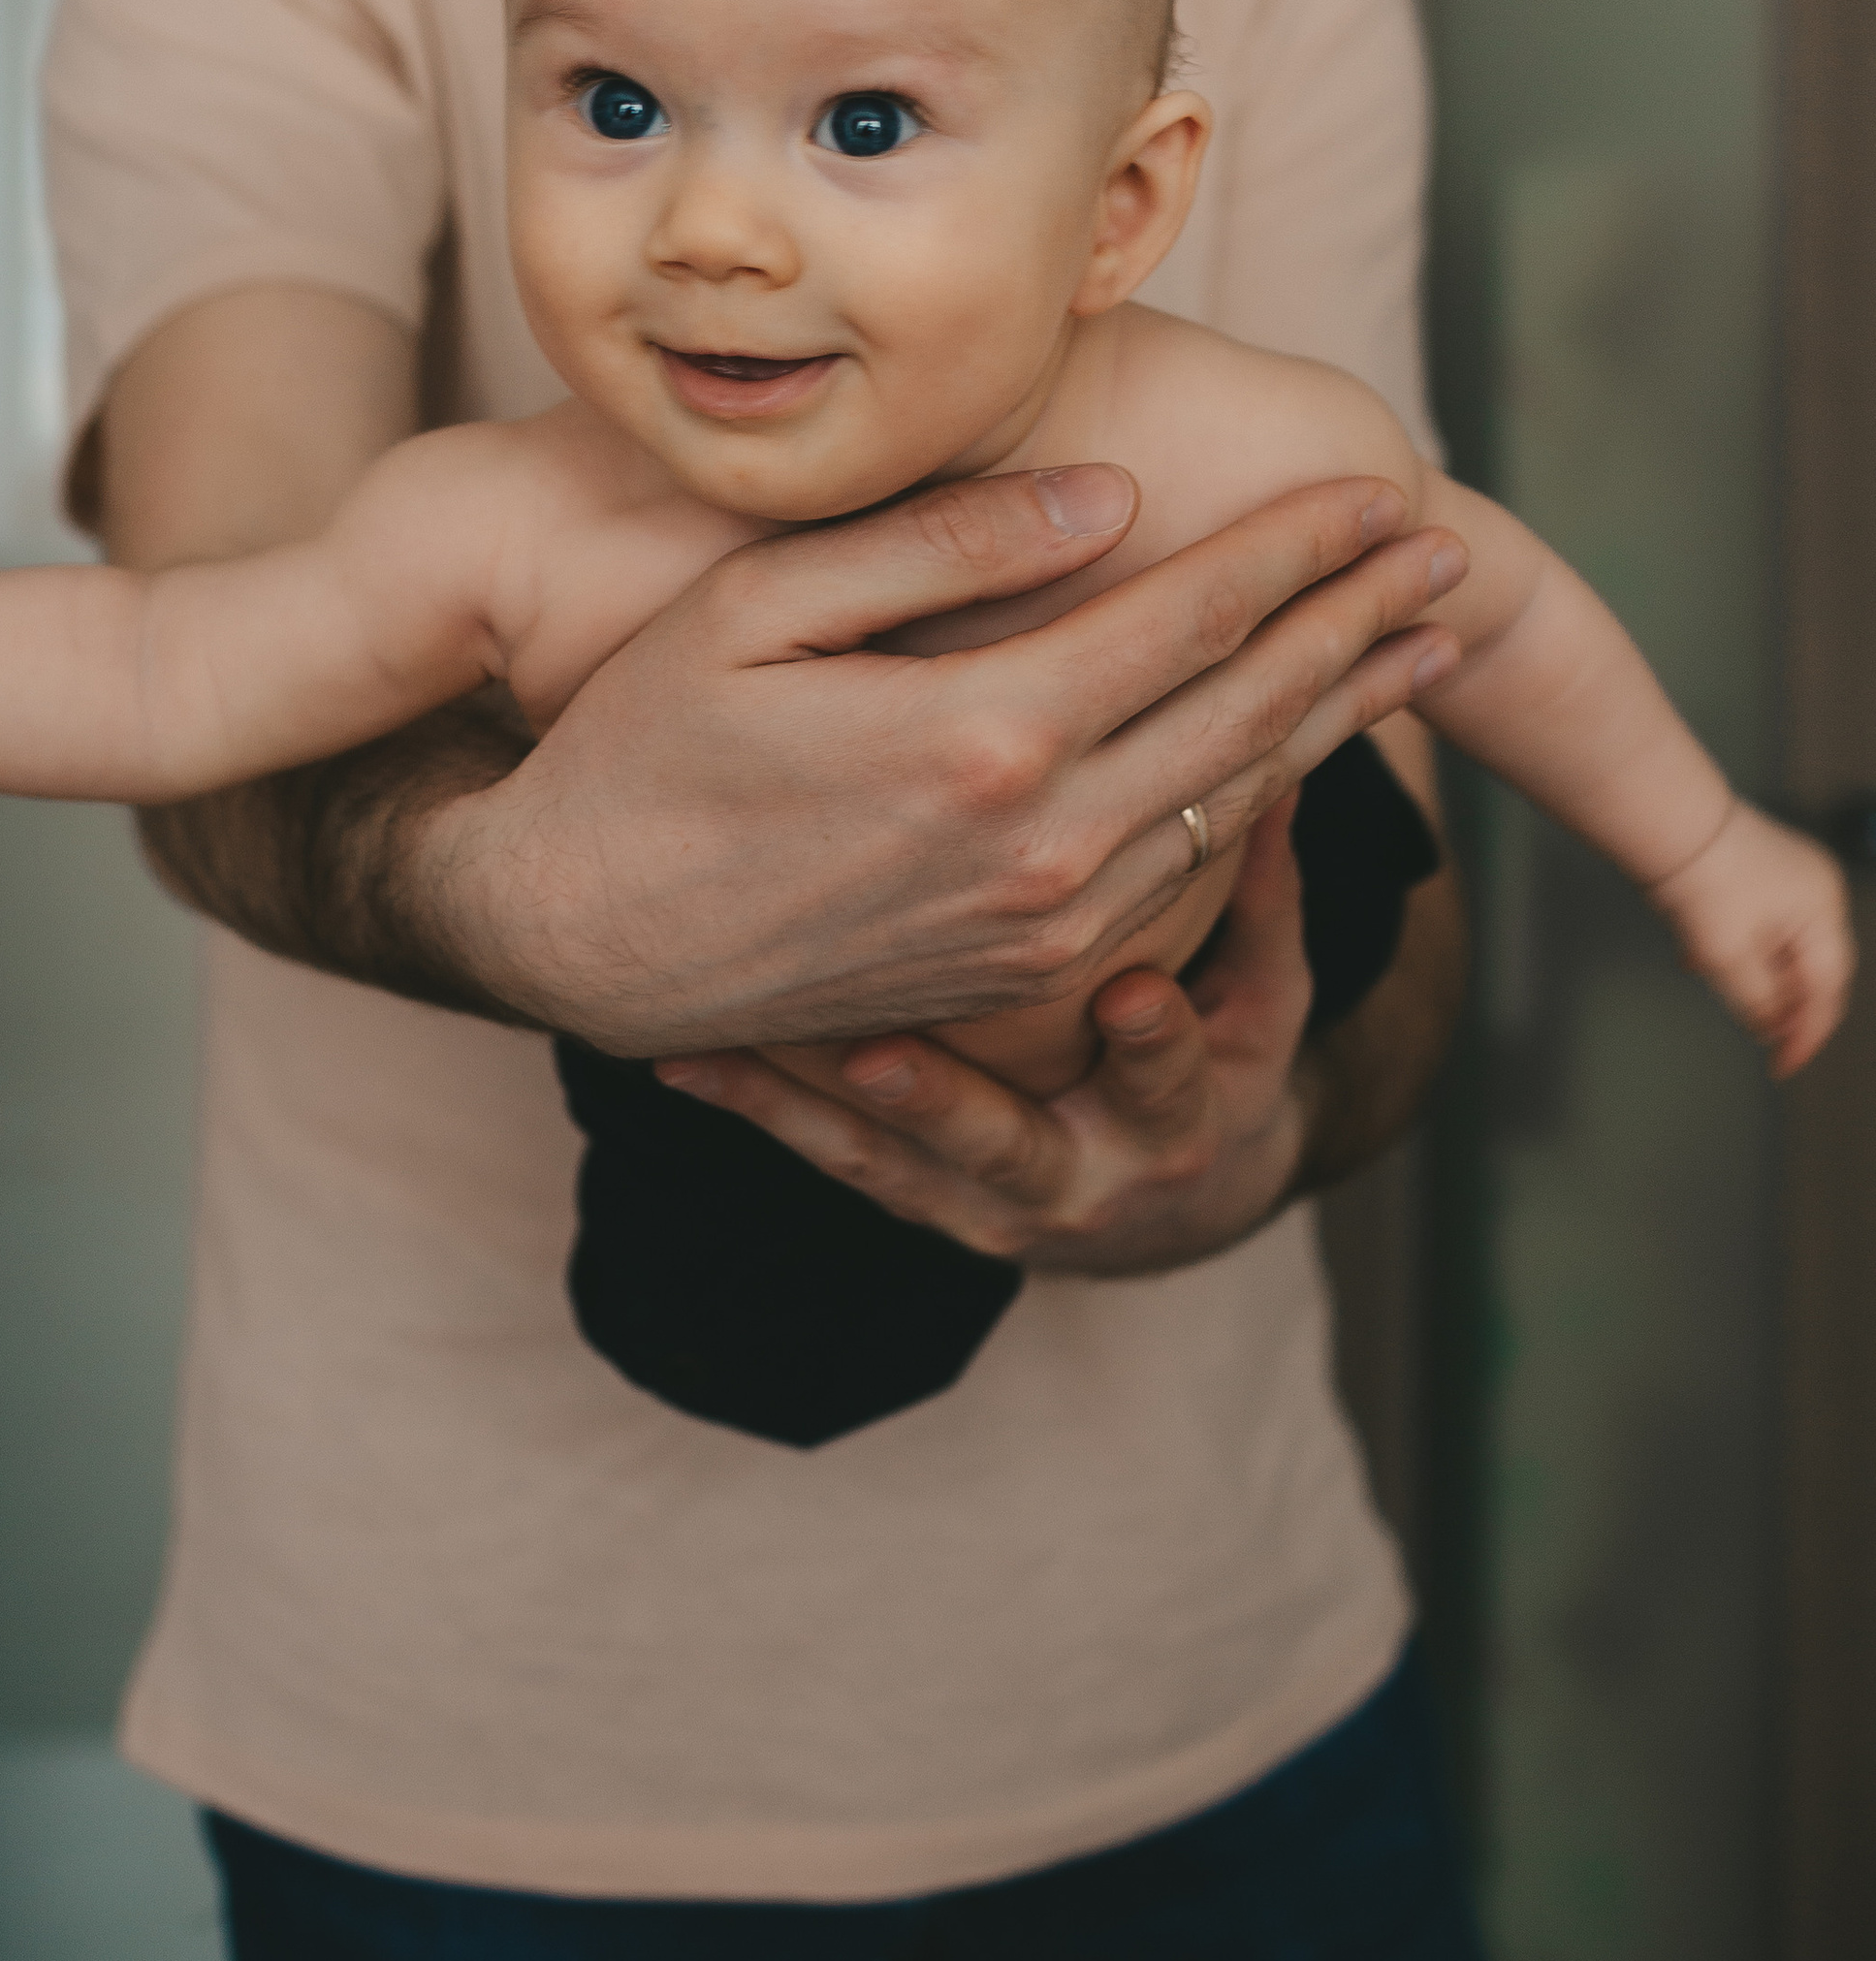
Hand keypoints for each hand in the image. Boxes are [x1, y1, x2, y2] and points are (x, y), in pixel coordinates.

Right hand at [421, 463, 1465, 1054]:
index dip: (1305, 550)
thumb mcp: (759, 608)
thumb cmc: (641, 747)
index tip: (1388, 492)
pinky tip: (1297, 753)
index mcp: (987, 738)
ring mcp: (1042, 926)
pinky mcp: (1022, 972)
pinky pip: (1181, 878)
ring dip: (1338, 718)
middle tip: (1443, 554)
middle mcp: (1042, 846)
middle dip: (1360, 624)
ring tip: (1414, 646)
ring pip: (1238, 806)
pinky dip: (1259, 803)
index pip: (1196, 618)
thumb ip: (944, 544)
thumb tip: (1111, 496)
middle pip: (1252, 714)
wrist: (576, 940)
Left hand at [658, 794, 1323, 1270]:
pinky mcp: (906, 1194)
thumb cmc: (1215, 1052)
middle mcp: (1074, 1178)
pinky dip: (754, 1105)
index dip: (1156, 1046)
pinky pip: (819, 1153)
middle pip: (1007, 1150)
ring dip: (806, 1106)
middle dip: (945, 1107)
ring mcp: (978, 1199)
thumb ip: (1263, 883)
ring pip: (885, 1161)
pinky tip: (680, 1059)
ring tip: (727, 1050)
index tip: (1127, 999)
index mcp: (1176, 1116)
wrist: (1163, 1200)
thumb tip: (1281, 759)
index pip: (1174, 1076)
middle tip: (881, 1057)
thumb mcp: (1265, 992)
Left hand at [1652, 801, 1853, 1077]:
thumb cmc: (1699, 874)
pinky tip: (1704, 958)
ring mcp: (1794, 875)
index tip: (1783, 1064)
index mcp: (1822, 912)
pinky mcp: (1765, 868)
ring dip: (1757, 975)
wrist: (1664, 818)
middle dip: (1784, 1005)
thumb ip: (1756, 1001)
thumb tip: (1771, 1027)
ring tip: (1722, 987)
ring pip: (1785, 946)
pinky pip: (1764, 922)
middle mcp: (1818, 891)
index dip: (1806, 1035)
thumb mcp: (1727, 956)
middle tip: (1760, 1036)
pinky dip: (1741, 948)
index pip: (1827, 990)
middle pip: (1812, 968)